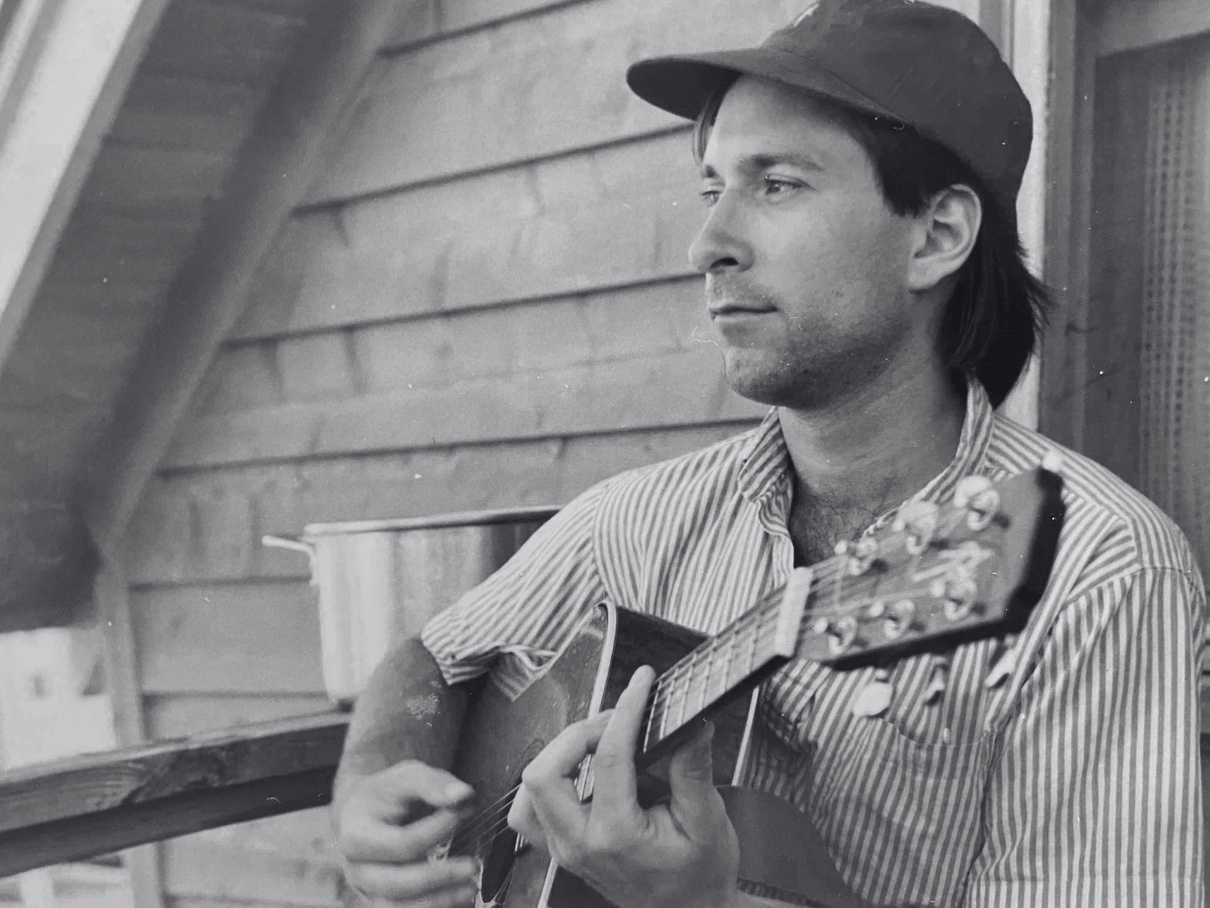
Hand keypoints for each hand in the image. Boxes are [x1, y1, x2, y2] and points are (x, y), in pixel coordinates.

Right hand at [334, 760, 479, 906]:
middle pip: (395, 885)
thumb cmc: (389, 793)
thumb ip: (433, 784)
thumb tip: (463, 797)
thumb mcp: (408, 776)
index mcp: (356, 834)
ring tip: (470, 888)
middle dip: (438, 878)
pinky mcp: (383, 901)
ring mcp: (368, 890)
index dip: (434, 831)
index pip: (399, 843)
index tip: (460, 814)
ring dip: (438, 903)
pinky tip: (459, 898)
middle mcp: (357, 869)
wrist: (366, 812)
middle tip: (471, 866)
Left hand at [508, 666, 741, 907]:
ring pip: (530, 790)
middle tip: (616, 720)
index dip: (626, 710)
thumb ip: (693, 768)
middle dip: (579, 732)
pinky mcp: (562, 848)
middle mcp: (580, 844)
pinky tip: (575, 769)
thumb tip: (690, 724)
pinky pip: (530, 811)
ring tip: (594, 742)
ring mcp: (565, 849)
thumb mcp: (707, 819)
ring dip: (557, 755)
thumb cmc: (698, 876)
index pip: (607, 756)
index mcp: (616, 836)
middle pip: (545, 771)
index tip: (642, 685)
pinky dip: (546, 781)